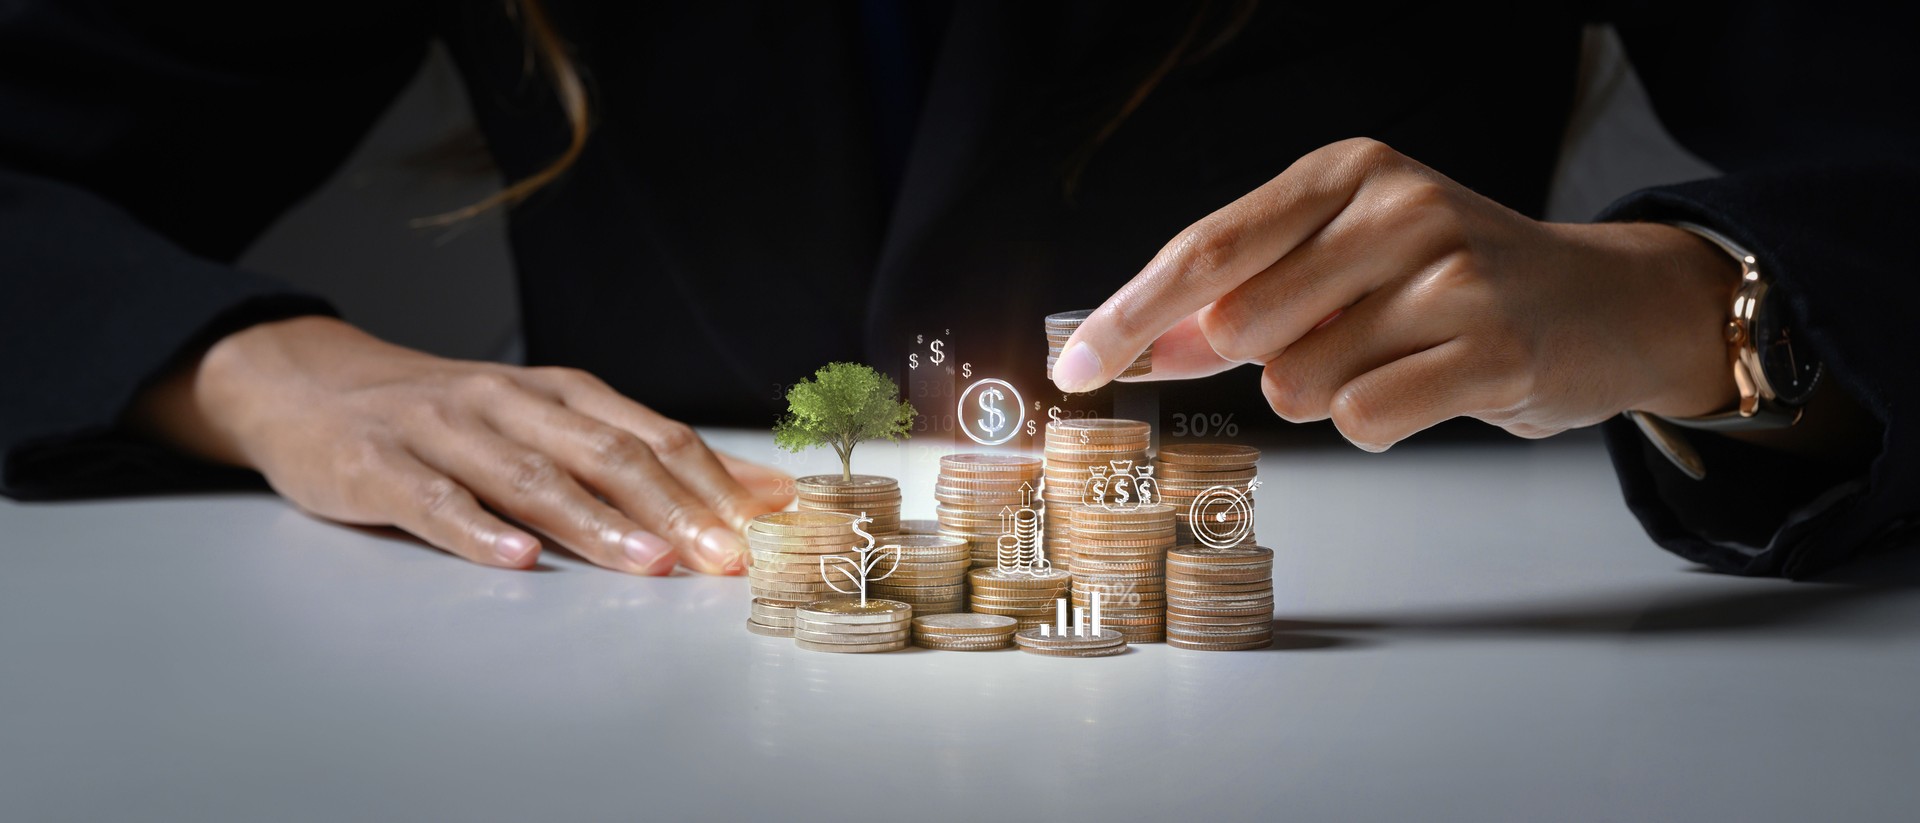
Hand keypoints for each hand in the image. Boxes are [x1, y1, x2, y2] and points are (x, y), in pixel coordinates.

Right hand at [129, 317, 792, 572]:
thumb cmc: (452, 416)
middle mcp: (510, 404)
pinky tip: (517, 559)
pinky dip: (479, 530)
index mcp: (560, 394)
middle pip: (606, 455)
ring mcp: (444, 432)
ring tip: (650, 562)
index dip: (712, 481)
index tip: (764, 527)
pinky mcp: (381, 466)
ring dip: (597, 523)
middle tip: (724, 558)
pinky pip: (436, 501)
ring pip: (531, 478)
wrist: (313, 386)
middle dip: (675, 508)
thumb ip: (647, 453)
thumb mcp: (552, 420)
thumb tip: (756, 489)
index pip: (651, 436)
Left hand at [1053, 138, 1742, 449]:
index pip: (1206, 248)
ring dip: (1329, 394)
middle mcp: (1396, 206)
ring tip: (1400, 358)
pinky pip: (1363, 420)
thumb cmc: (1454, 284)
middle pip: (1242, 328)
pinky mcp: (1492, 347)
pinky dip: (1378, 422)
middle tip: (1342, 339)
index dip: (1128, 313)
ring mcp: (1451, 273)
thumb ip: (1239, 299)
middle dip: (1264, 361)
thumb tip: (1127, 345)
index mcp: (1346, 171)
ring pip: (1298, 384)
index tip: (1070, 366)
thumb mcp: (1344, 260)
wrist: (1605, 304)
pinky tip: (1431, 387)